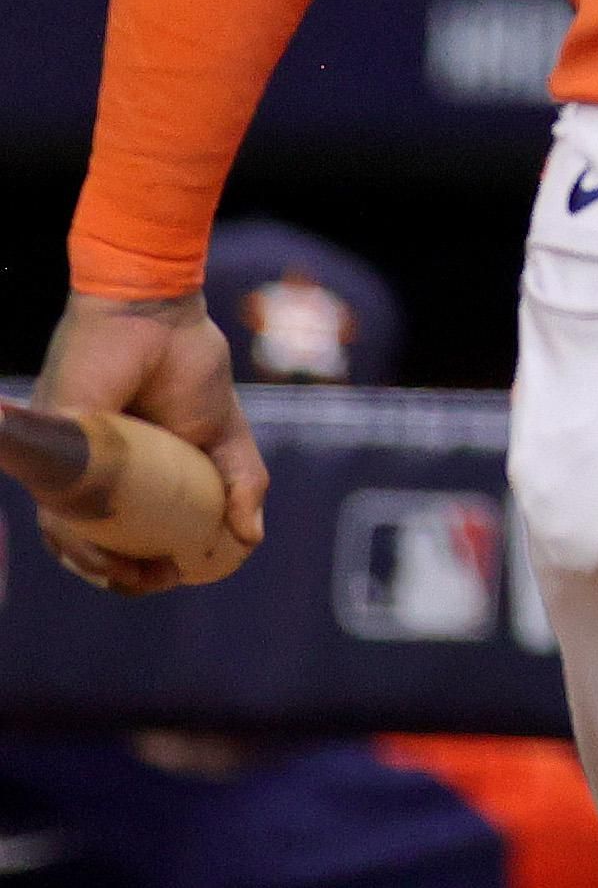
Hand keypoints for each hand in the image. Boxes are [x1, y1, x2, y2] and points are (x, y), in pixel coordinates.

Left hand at [30, 294, 261, 595]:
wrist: (161, 314)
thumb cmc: (188, 366)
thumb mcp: (226, 436)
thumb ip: (241, 484)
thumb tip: (250, 539)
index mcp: (123, 472)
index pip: (115, 535)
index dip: (135, 566)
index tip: (169, 574)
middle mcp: (84, 470)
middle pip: (82, 542)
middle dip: (113, 574)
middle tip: (152, 578)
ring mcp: (63, 456)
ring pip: (60, 527)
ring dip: (92, 562)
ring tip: (130, 573)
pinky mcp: (52, 437)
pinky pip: (54, 495)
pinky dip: (77, 531)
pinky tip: (106, 548)